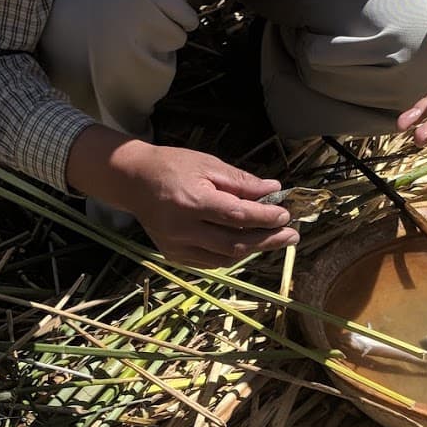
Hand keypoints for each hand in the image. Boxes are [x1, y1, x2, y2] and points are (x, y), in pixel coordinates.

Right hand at [66, 127, 298, 267]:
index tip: (286, 214)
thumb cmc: (173, 167)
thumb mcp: (208, 164)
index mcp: (193, 201)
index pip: (238, 215)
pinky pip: (211, 262)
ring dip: (253, 249)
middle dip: (268, 240)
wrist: (133, 182)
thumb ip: (241, 181)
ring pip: (225, 256)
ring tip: (274, 238)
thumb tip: (273, 189)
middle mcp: (184, 228)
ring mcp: (177, 246)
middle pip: (235, 243)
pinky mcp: (174, 255)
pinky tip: (247, 244)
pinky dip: (232, 254)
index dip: (265, 217)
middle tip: (292, 235)